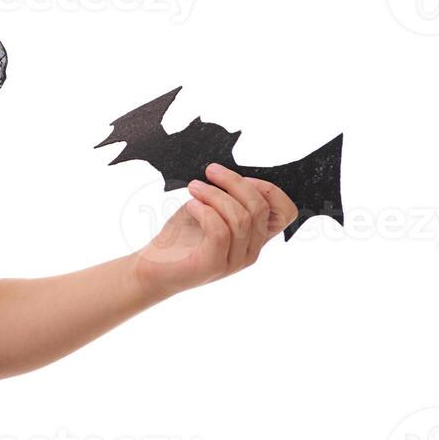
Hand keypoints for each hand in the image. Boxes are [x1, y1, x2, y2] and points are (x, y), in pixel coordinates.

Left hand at [131, 162, 298, 300]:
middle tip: (209, 172)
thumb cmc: (181, 236)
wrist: (152, 267)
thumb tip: (241, 176)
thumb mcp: (209, 208)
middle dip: (234, 182)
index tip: (236, 178)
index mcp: (255, 236)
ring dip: (214, 194)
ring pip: (240, 217)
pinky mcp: (214, 265)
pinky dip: (205, 211)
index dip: (267, 188)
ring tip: (194, 188)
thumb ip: (229, 196)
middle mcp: (251, 251)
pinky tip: (191, 205)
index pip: (286, 211)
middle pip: (260, 207)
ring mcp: (235, 261)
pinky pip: (220, 231)